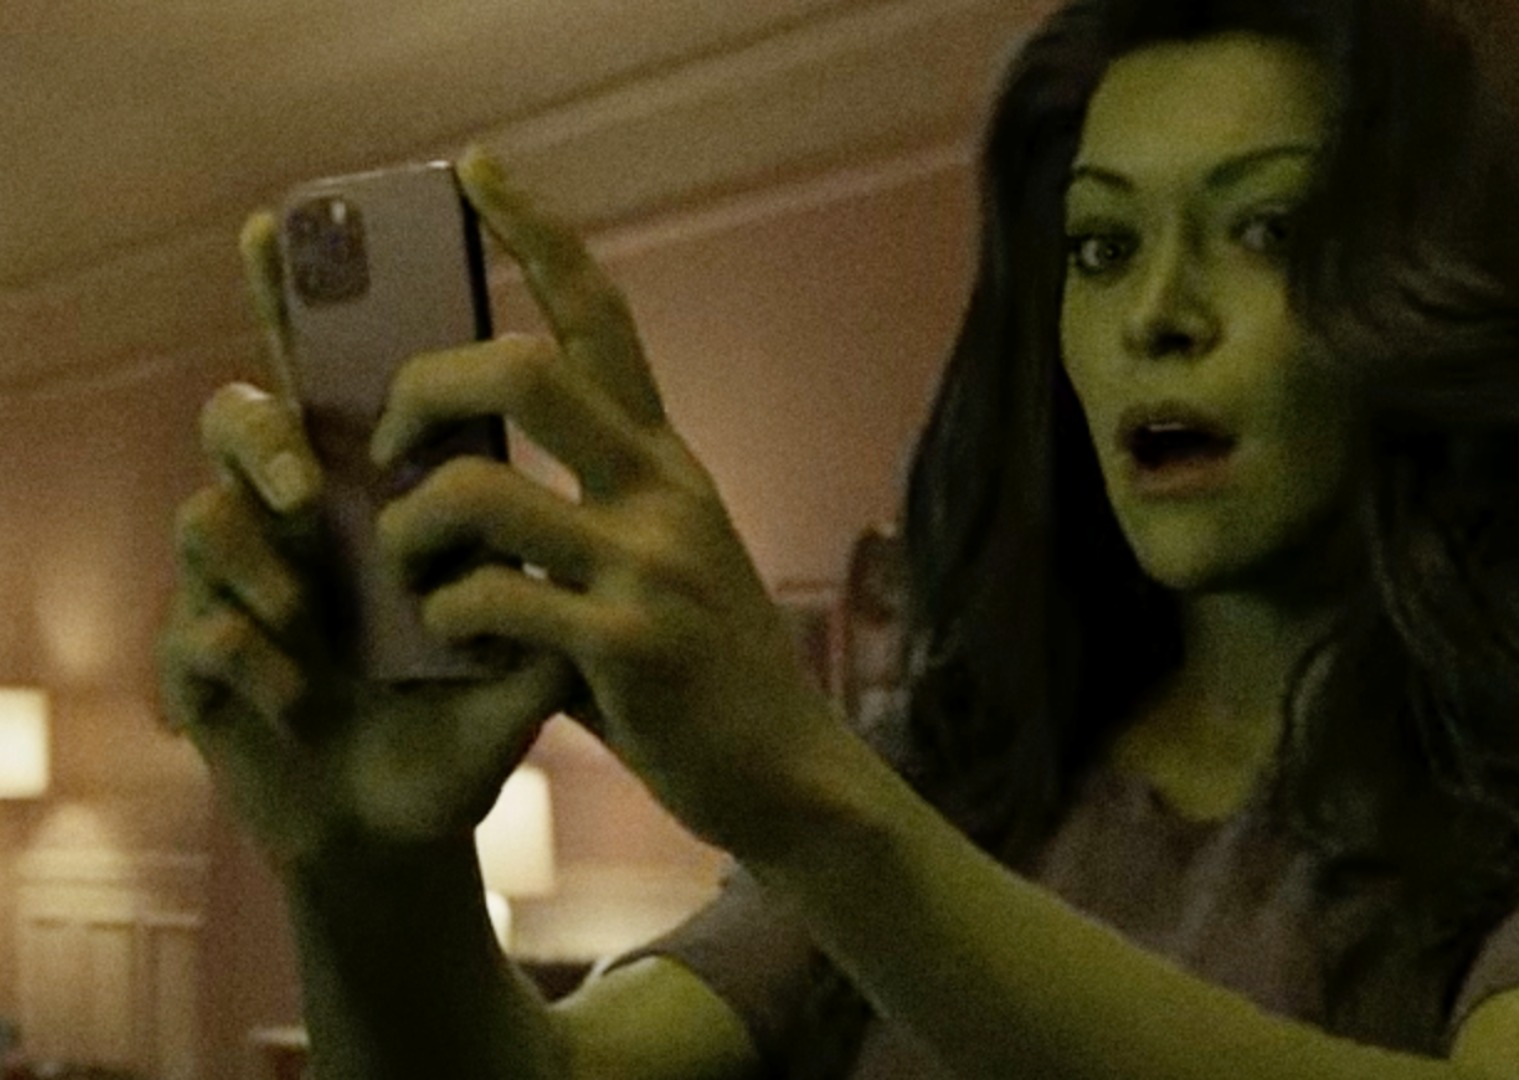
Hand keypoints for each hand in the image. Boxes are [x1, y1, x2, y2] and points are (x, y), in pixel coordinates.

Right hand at [157, 211, 578, 876]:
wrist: (410, 827)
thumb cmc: (469, 719)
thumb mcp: (536, 648)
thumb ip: (552, 583)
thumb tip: (572, 519)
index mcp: (382, 494)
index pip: (345, 378)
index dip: (309, 294)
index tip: (289, 218)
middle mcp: (305, 523)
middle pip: (244, 415)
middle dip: (264, 431)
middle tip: (313, 485)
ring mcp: (248, 588)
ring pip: (207, 514)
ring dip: (259, 559)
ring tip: (309, 615)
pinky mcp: (207, 665)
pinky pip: (198, 631)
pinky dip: (252, 659)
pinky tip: (299, 695)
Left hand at [368, 146, 844, 854]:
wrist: (785, 771)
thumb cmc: (700, 672)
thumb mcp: (660, 562)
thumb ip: (583, 514)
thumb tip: (467, 480)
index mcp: (664, 461)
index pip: (602, 317)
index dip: (538, 231)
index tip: (477, 169)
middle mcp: (662, 490)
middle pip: (519, 370)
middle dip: (421, 392)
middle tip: (389, 446)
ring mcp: (648, 562)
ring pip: (478, 491)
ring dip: (410, 530)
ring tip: (407, 571)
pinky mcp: (626, 641)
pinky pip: (490, 598)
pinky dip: (447, 616)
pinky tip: (458, 644)